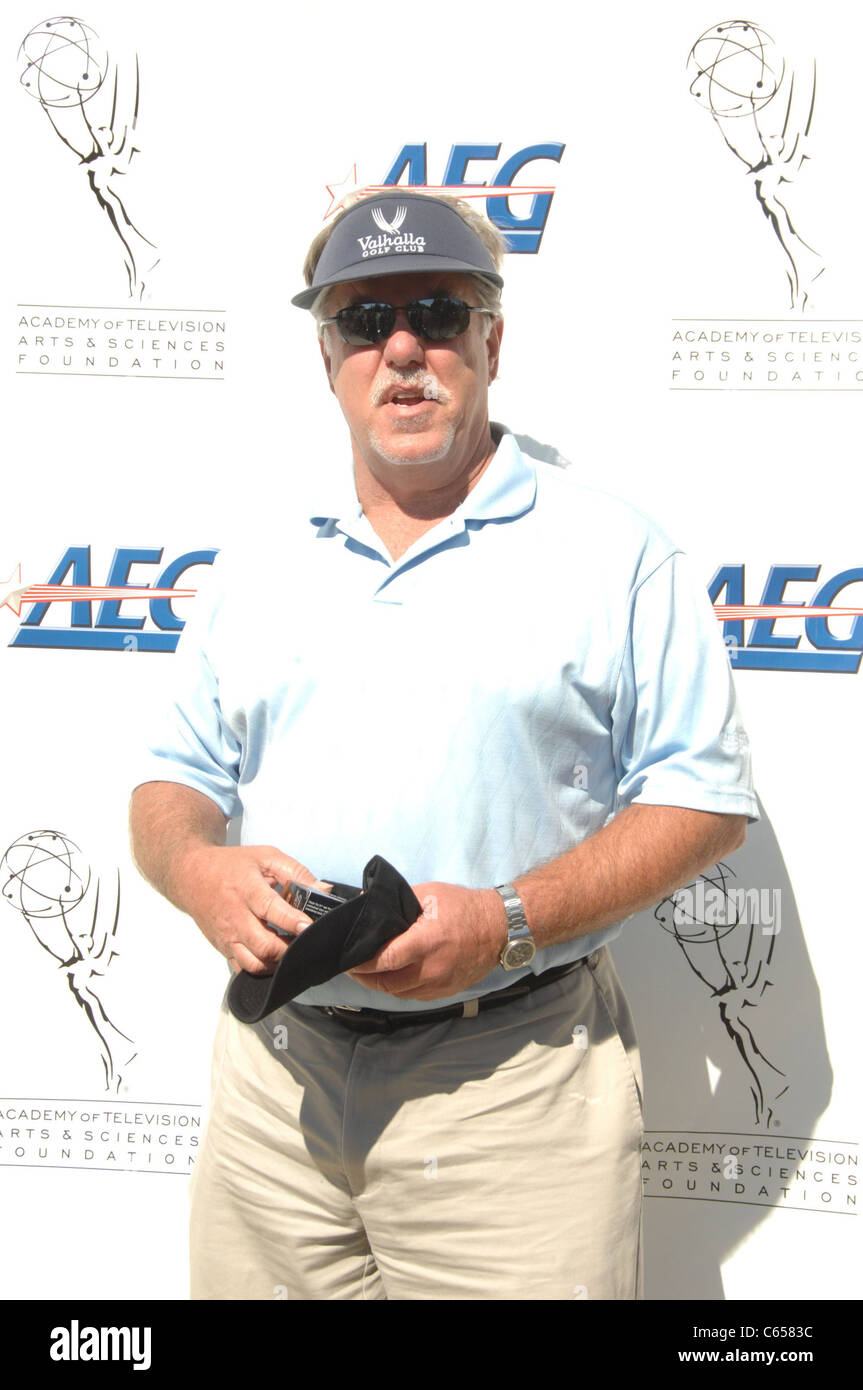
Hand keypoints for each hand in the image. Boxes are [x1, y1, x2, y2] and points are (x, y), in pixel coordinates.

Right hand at [174, 845, 328, 974]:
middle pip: (263, 945)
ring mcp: (227, 936)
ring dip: (278, 962)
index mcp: (246, 888)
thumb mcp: (265, 857)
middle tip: (307, 943)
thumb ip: (296, 872)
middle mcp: (235, 916)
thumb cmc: (232, 866)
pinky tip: (276, 958)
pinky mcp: (223, 948)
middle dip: (289, 949)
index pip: (270, 909)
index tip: (309, 926)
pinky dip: (263, 969)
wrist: (192, 876)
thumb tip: (324, 890)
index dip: (292, 921)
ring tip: (292, 950)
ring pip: (254, 963)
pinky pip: (243, 969)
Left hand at [346, 882, 506, 1000]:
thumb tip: (367, 906)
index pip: (383, 961)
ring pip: (399, 994)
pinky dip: (400, 989)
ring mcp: (440, 984)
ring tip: (369, 974)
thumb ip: (396, 903)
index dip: (361, 963)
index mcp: (425, 942)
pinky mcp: (447, 991)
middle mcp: (431, 969)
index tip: (347, 959)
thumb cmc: (463, 907)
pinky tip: (393, 978)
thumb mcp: (428, 894)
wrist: (499, 927)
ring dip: (381, 986)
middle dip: (365, 978)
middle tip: (352, 968)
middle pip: (386, 983)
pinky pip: (415, 996)